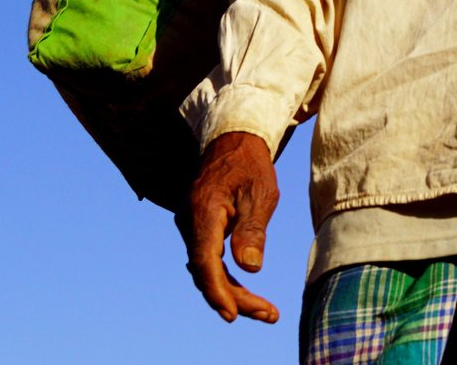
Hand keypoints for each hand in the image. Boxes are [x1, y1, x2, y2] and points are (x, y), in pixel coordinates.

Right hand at [181, 131, 280, 323]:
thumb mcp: (260, 194)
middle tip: (268, 315)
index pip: (205, 262)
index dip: (218, 291)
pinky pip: (208, 259)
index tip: (234, 314)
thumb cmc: (250, 165)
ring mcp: (190, 226)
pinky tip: (245, 291)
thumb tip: (250, 268)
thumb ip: (252, 231)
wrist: (233, 140)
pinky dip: (225, 277)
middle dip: (235, 298)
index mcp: (203, 212)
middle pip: (206, 272)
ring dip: (232, 291)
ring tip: (265, 311)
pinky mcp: (197, 229)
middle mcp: (189, 222)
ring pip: (206, 269)